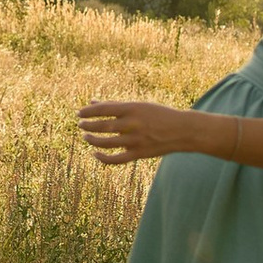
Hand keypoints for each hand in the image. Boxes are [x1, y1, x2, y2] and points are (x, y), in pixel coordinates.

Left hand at [77, 95, 198, 168]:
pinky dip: (103, 158)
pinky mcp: (139, 154)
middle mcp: (133, 124)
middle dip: (88, 125)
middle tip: (80, 124)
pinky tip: (95, 154)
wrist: (182, 130)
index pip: (104, 109)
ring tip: (86, 136)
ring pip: (106, 143)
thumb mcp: (138, 106)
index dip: (88, 112)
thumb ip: (115, 106)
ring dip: (92, 140)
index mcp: (132, 109)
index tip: (79, 113)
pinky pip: (116, 159)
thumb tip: (93, 103)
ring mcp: (135, 141)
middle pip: (103, 126)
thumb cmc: (158, 114)